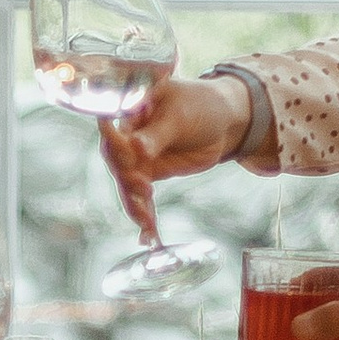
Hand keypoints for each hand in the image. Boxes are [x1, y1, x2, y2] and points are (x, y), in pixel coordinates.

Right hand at [102, 71, 253, 219]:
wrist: (224, 122)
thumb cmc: (200, 105)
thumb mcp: (180, 116)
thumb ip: (157, 134)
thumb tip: (136, 149)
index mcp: (131, 111)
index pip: (115, 131)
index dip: (117, 146)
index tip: (128, 159)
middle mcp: (128, 136)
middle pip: (117, 162)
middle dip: (127, 179)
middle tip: (144, 190)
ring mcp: (138, 157)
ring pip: (128, 184)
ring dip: (134, 204)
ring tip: (145, 221)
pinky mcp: (150, 174)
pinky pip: (141, 196)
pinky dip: (145, 214)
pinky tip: (148, 233)